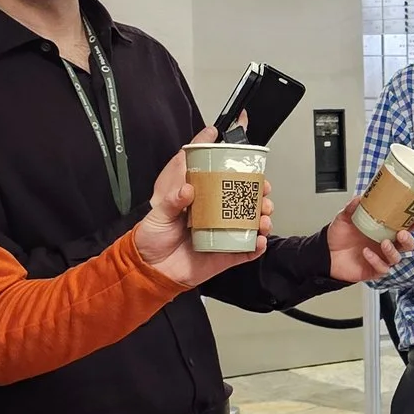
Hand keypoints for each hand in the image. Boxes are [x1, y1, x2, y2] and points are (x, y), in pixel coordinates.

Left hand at [132, 131, 270, 287]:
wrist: (150, 271)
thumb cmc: (151, 239)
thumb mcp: (157, 214)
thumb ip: (171, 200)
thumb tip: (188, 190)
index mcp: (199, 199)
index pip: (216, 175)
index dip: (228, 160)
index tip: (233, 142)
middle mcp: (214, 214)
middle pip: (243, 197)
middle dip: (259, 191)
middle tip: (263, 188)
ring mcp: (222, 234)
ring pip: (251, 222)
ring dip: (263, 217)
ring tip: (263, 215)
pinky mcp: (226, 255)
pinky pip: (247, 250)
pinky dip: (257, 246)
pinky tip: (260, 240)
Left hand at [325, 202, 413, 282]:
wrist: (326, 253)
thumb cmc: (339, 236)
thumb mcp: (344, 218)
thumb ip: (351, 208)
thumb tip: (359, 198)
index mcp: (384, 230)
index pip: (405, 227)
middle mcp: (386, 245)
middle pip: (408, 245)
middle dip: (409, 240)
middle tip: (402, 233)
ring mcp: (381, 258)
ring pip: (397, 258)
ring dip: (392, 251)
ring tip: (384, 243)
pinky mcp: (374, 270)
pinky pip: (381, 268)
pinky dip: (376, 261)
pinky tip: (367, 253)